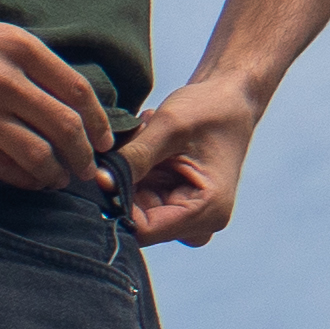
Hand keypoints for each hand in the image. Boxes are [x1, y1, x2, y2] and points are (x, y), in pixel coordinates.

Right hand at [0, 0, 114, 187]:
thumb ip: (24, 61)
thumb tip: (61, 98)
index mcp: (16, 46)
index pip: (77, 92)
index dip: (97, 123)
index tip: (102, 139)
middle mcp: (1, 77)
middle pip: (65, 127)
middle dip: (84, 155)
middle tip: (88, 169)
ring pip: (36, 153)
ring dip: (55, 173)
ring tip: (57, 179)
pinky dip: (22, 179)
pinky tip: (27, 180)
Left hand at [117, 70, 270, 245]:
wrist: (229, 98)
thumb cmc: (209, 109)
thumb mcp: (170, 126)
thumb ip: (135, 156)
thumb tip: (100, 182)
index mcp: (208, 211)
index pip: (144, 230)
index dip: (116, 206)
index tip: (101, 174)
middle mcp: (199, 222)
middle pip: (137, 220)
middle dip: (124, 183)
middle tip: (133, 143)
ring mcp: (186, 214)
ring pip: (134, 207)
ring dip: (130, 173)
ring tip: (147, 136)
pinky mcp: (175, 202)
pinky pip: (139, 196)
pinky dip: (135, 171)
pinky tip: (149, 142)